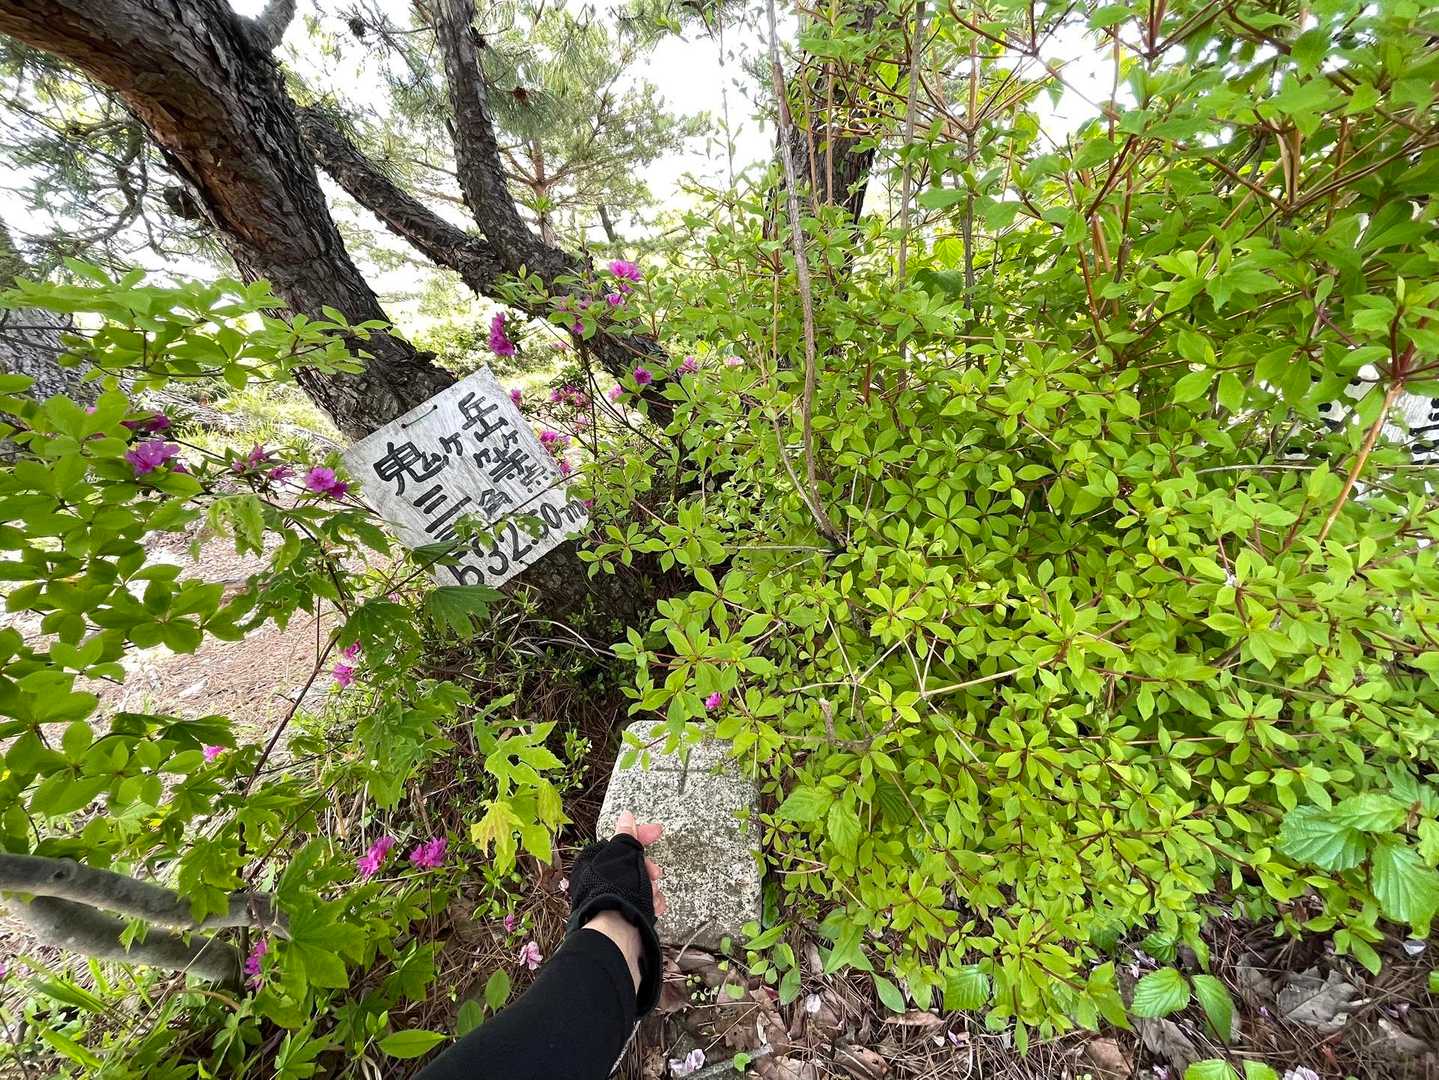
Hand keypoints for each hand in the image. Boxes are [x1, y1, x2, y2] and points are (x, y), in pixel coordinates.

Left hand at [581, 810, 664, 992]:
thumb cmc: (616, 891)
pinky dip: (651, 904)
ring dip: (651, 888)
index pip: (619, 842)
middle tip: (655, 874)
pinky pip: (642, 903)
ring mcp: (612, 900)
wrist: (617, 935)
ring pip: (640, 885)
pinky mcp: (622, 918)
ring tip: (652, 896)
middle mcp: (599, 882)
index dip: (640, 835)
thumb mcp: (623, 856)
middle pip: (632, 865)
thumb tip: (626, 816)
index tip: (658, 832)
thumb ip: (627, 837)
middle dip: (647, 868)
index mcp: (594, 864)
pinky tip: (655, 909)